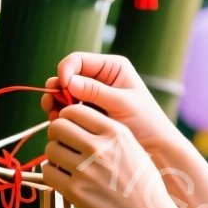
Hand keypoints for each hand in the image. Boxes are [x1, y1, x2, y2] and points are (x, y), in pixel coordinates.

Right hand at [43, 53, 177, 154]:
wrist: (155, 147)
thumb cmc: (146, 121)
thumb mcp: (122, 104)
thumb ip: (95, 92)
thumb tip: (68, 82)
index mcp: (112, 67)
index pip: (78, 60)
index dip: (65, 71)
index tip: (63, 87)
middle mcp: (99, 78)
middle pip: (67, 76)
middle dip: (57, 89)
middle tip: (52, 105)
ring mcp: (92, 96)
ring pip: (63, 93)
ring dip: (56, 103)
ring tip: (54, 116)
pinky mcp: (88, 112)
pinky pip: (67, 109)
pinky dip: (61, 115)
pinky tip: (59, 124)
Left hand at [44, 105, 183, 207]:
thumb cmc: (142, 184)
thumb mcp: (132, 148)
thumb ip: (107, 132)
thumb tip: (76, 121)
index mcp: (115, 133)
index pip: (74, 110)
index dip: (67, 117)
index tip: (69, 127)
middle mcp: (99, 147)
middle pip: (57, 126)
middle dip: (57, 133)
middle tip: (63, 143)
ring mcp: (85, 169)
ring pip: (50, 148)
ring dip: (54, 154)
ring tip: (65, 163)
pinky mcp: (75, 191)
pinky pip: (48, 172)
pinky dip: (52, 173)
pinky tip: (64, 177)